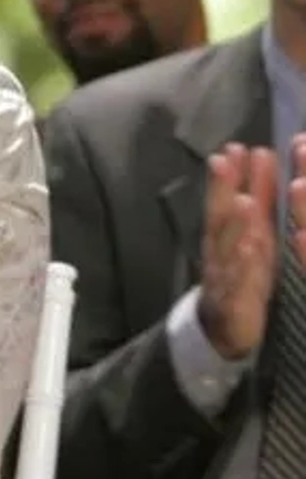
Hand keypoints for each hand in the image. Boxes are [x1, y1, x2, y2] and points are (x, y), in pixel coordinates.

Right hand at [197, 142, 277, 359]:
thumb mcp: (252, 235)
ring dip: (235, 225)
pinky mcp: (235, 303)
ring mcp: (226, 276)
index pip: (228, 201)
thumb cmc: (241, 275)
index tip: (236, 148)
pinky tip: (250, 249)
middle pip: (221, 218)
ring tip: (244, 200)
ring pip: (228, 248)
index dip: (231, 177)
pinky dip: (244, 266)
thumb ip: (257, 198)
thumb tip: (258, 155)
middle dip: (223, 190)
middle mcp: (222, 252)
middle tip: (227, 160)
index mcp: (229, 236)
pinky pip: (240, 283)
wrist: (224, 329)